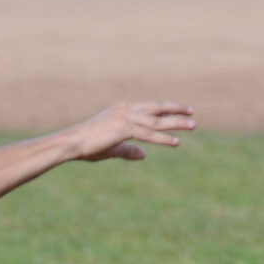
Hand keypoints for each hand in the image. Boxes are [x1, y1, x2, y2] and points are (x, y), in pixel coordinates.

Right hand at [64, 101, 196, 162]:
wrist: (72, 143)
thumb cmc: (88, 145)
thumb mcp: (112, 147)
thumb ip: (129, 149)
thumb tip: (144, 155)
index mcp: (123, 109)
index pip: (150, 108)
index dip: (165, 109)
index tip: (180, 110)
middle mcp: (126, 109)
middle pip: (157, 109)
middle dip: (176, 110)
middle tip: (192, 113)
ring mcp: (125, 117)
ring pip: (157, 120)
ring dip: (176, 123)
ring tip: (192, 125)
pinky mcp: (124, 128)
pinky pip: (149, 134)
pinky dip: (163, 138)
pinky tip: (176, 142)